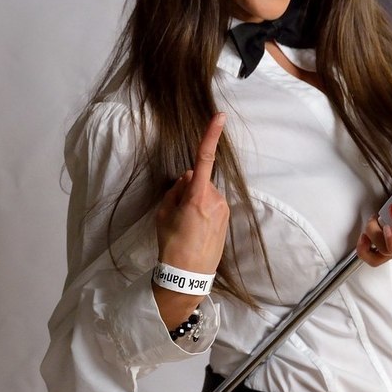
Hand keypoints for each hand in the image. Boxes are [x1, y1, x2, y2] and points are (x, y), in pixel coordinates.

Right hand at [153, 114, 228, 325]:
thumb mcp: (164, 214)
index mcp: (198, 196)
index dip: (211, 136)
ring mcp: (224, 210)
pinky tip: (195, 231)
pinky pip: (213, 206)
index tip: (220, 116)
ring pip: (207, 194)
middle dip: (190, 189)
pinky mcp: (227, 219)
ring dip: (197, 202)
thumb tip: (188, 178)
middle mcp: (215, 199)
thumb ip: (176, 190)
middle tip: (178, 213)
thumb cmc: (172, 244)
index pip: (204, 159)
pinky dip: (203, 212)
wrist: (189, 275)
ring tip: (186, 226)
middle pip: (200, 182)